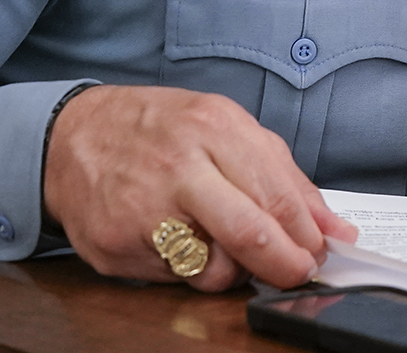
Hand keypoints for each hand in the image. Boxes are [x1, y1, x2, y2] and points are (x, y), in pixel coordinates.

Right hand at [42, 84, 358, 291]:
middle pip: (249, 234)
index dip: (307, 234)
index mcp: (213, 129)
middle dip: (285, 264)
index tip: (322, 251)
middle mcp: (178, 169)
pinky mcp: (116, 249)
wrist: (73, 137)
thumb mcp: (226, 127)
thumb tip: (333, 228)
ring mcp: (143, 213)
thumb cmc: (159, 129)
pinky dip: (191, 269)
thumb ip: (283, 176)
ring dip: (235, 270)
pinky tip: (183, 243)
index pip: (276, 195)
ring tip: (226, 246)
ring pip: (214, 270)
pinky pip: (175, 279)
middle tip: (297, 272)